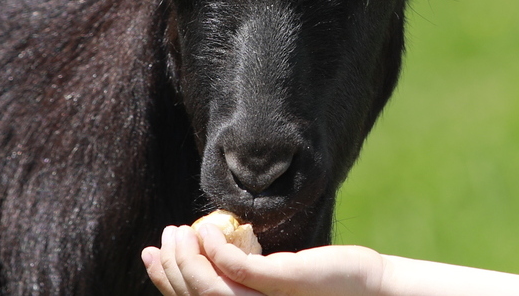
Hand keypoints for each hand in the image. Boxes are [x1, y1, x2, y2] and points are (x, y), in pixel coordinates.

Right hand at [143, 223, 390, 295]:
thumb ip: (245, 272)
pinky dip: (215, 248)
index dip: (164, 280)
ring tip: (179, 230)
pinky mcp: (280, 284)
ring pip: (207, 287)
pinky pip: (236, 268)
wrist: (369, 289)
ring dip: (186, 257)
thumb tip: (215, 248)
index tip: (149, 254)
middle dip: (170, 264)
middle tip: (164, 235)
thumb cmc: (325, 283)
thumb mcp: (275, 277)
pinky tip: (209, 229)